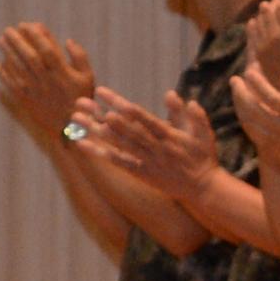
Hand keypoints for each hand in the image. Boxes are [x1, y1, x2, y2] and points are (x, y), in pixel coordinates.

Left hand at [0, 22, 96, 142]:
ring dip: (8, 53)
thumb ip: (80, 57)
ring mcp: (35, 91)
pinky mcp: (26, 101)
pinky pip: (12, 86)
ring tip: (1, 41)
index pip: (47, 50)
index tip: (26, 24)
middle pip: (29, 57)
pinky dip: (4, 75)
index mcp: (63, 73)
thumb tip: (68, 40)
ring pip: (18, 69)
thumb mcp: (88, 76)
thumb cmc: (80, 97)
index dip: (36, 36)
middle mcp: (47, 81)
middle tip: (8, 30)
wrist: (71, 127)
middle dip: (17, 41)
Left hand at [73, 86, 221, 196]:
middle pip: (123, 129)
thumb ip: (190, 113)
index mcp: (169, 135)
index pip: (140, 117)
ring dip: (95, 131)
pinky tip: (83, 144)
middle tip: (81, 102)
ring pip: (117, 144)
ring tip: (76, 118)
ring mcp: (146, 161)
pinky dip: (99, 153)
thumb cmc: (203, 156)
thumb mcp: (203, 132)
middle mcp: (154, 148)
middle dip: (100, 114)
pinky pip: (117, 162)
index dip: (120, 104)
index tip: (103, 93)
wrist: (203, 187)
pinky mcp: (141, 172)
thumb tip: (172, 94)